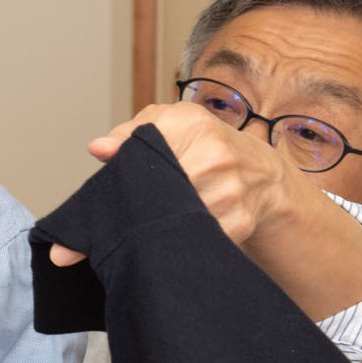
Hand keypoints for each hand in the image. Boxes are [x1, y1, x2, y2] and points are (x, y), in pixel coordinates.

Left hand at [89, 102, 295, 246]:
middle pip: (154, 192)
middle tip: (128, 214)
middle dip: (137, 205)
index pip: (142, 150)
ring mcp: (228, 193)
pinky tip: (178, 230)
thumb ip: (131, 133)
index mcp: (194, 126)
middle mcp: (214, 157)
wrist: (263, 176)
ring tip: (156, 219)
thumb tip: (98, 148)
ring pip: (171, 219)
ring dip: (156, 224)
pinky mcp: (236, 224)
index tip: (111, 191)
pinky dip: (180, 238)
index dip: (123, 173)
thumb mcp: (173, 124)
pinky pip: (193, 238)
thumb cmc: (206, 146)